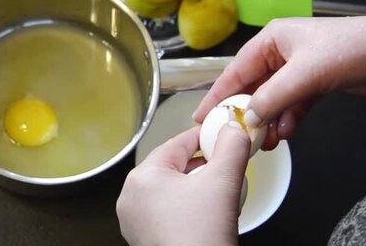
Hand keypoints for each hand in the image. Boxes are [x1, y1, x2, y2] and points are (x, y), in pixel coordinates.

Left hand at [116, 125, 249, 245]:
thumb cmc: (201, 237)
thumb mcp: (224, 182)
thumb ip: (232, 148)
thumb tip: (234, 130)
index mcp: (142, 176)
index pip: (178, 142)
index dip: (205, 136)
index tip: (223, 134)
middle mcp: (131, 196)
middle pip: (173, 166)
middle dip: (202, 165)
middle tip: (226, 168)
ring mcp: (133, 219)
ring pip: (169, 188)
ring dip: (194, 186)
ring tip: (217, 193)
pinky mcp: (142, 236)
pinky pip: (164, 210)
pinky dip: (184, 206)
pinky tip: (204, 214)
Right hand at [193, 16, 365, 149]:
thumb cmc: (351, 49)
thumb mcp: (305, 73)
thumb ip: (272, 97)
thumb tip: (246, 118)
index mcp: (271, 41)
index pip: (235, 71)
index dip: (216, 95)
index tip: (200, 116)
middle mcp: (280, 54)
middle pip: (252, 88)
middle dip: (244, 113)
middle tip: (231, 136)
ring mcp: (297, 70)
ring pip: (271, 100)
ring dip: (266, 121)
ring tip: (262, 142)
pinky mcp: (314, 84)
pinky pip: (292, 105)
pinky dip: (287, 120)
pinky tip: (285, 134)